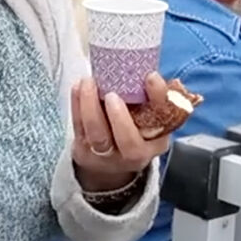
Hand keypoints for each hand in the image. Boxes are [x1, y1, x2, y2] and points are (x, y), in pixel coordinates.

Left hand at [70, 73, 171, 190]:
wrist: (109, 164)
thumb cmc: (133, 132)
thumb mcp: (150, 120)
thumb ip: (155, 100)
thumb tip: (164, 77)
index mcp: (157, 141)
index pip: (164, 122)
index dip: (158, 100)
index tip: (151, 76)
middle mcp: (135, 152)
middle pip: (128, 141)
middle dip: (120, 117)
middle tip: (112, 93)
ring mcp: (107, 154)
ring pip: (98, 135)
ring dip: (91, 106)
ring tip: (89, 83)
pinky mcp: (84, 150)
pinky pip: (79, 128)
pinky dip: (77, 105)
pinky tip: (78, 87)